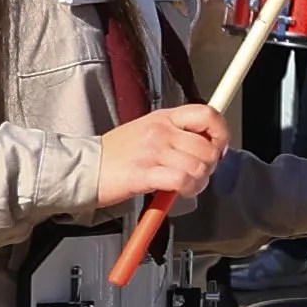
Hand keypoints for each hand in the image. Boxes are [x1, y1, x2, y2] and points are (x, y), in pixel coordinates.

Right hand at [88, 104, 229, 213]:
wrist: (85, 167)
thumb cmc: (116, 154)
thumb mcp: (149, 131)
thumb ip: (177, 133)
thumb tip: (208, 144)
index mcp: (164, 117)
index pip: (207, 114)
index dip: (221, 132)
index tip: (219, 146)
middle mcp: (161, 130)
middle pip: (208, 147)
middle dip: (210, 165)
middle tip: (199, 173)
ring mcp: (153, 151)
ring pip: (199, 166)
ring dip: (199, 181)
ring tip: (187, 185)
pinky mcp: (145, 173)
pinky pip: (183, 180)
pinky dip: (187, 190)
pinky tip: (177, 192)